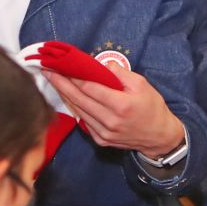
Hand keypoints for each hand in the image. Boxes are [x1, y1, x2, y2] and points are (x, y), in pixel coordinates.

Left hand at [45, 60, 186, 159]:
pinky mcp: (101, 140)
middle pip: (79, 99)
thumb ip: (120, 73)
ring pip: (78, 111)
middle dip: (61, 84)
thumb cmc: (152, 107)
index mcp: (121, 105)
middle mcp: (110, 120)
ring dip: (65, 95)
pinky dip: (75, 108)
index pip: (90, 88)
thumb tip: (100, 65)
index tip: (60, 66)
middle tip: (47, 71)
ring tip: (54, 81)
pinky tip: (69, 97)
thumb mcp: (142, 84)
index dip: (72, 77)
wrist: (159, 137)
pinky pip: (84, 121)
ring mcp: (104, 133)